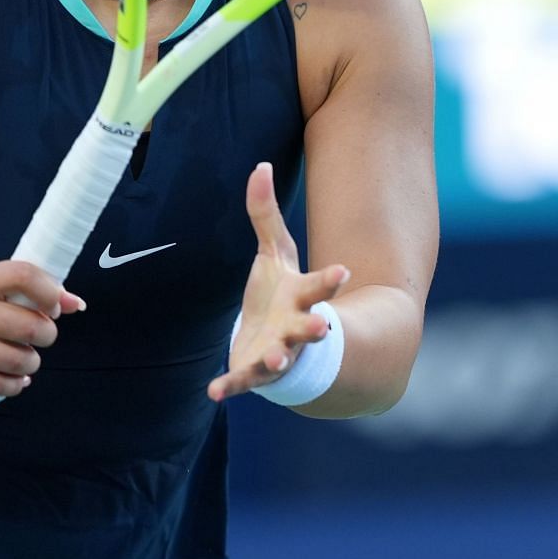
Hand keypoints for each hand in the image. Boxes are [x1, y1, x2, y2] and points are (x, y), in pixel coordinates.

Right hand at [0, 260, 85, 400]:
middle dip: (46, 336)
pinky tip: (12, 379)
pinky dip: (15, 384)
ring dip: (30, 364)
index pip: (23, 275)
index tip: (55, 308)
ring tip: (22, 360)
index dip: (50, 293)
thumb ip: (25, 292)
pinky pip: (0, 385)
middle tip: (39, 339)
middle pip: (30, 325)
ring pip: (19, 360)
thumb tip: (76, 303)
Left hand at [207, 161, 349, 401]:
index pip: (319, 286)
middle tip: (322, 326)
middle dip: (314, 329)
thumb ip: (266, 214)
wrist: (277, 342)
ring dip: (277, 358)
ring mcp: (277, 352)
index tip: (344, 270)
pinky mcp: (253, 371)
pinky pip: (242, 381)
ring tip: (274, 357)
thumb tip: (260, 165)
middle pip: (308, 329)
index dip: (330, 279)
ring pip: (280, 358)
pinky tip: (213, 392)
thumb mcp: (275, 253)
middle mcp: (294, 328)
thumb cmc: (281, 294)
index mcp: (302, 298)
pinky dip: (229, 387)